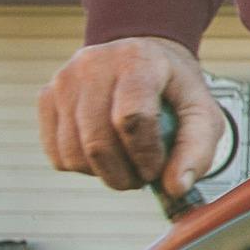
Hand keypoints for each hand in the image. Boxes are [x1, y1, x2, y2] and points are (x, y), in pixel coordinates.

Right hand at [43, 35, 227, 199]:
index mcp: (138, 61)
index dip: (145, 155)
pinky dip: (81, 167)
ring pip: (73, 152)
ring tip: (125, 166)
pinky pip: (56, 153)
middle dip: (122, 174)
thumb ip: (196, 150)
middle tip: (141, 177)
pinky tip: (103, 155)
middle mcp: (95, 65)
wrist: (142, 61)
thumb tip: (176, 188)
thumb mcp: (201, 112)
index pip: (132, 118)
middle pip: (98, 141)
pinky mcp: (47, 97)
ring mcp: (65, 80)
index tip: (156, 169)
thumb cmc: (173, 91)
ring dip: (102, 174)